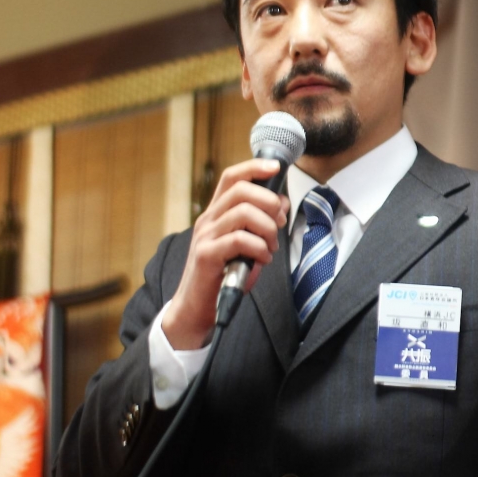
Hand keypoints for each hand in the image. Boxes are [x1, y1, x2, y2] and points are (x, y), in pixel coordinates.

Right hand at [162, 159, 288, 348]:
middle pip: (241, 190)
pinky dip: (259, 248)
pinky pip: (240, 240)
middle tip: (280, 222)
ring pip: (244, 212)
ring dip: (268, 229)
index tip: (277, 167)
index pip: (232, 177)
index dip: (254, 166)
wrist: (196, 310)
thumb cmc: (223, 276)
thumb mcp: (244, 245)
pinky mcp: (206, 256)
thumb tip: (281, 204)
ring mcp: (204, 236)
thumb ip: (259, 224)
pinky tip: (262, 260)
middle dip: (270, 202)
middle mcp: (208, 220)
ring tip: (271, 247)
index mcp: (216, 214)